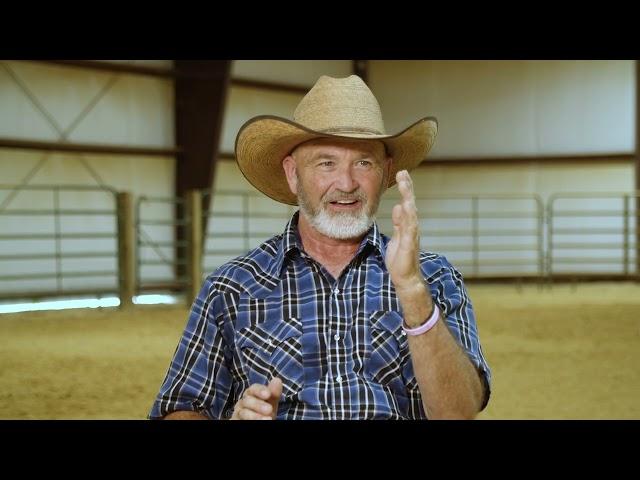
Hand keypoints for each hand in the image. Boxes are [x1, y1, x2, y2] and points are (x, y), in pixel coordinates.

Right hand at [230, 377, 281, 419]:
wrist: (257, 423)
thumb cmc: (264, 412)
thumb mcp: (271, 403)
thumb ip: (274, 393)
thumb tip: (277, 380)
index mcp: (251, 394)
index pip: (253, 389)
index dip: (260, 390)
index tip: (268, 394)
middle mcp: (242, 403)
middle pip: (247, 400)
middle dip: (258, 404)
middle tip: (269, 409)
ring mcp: (237, 413)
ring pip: (243, 412)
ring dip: (255, 416)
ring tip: (268, 419)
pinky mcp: (235, 420)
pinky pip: (238, 420)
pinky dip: (248, 421)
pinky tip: (257, 423)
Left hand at [385, 170, 423, 292]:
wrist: (405, 278)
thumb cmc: (400, 259)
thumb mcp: (396, 237)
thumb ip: (398, 223)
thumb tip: (398, 207)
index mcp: (408, 225)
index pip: (407, 203)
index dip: (405, 189)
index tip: (401, 174)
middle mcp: (412, 227)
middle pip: (411, 203)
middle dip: (407, 188)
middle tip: (403, 172)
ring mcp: (412, 235)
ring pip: (411, 212)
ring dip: (408, 197)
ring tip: (404, 184)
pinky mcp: (409, 244)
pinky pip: (409, 228)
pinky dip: (408, 216)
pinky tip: (406, 206)